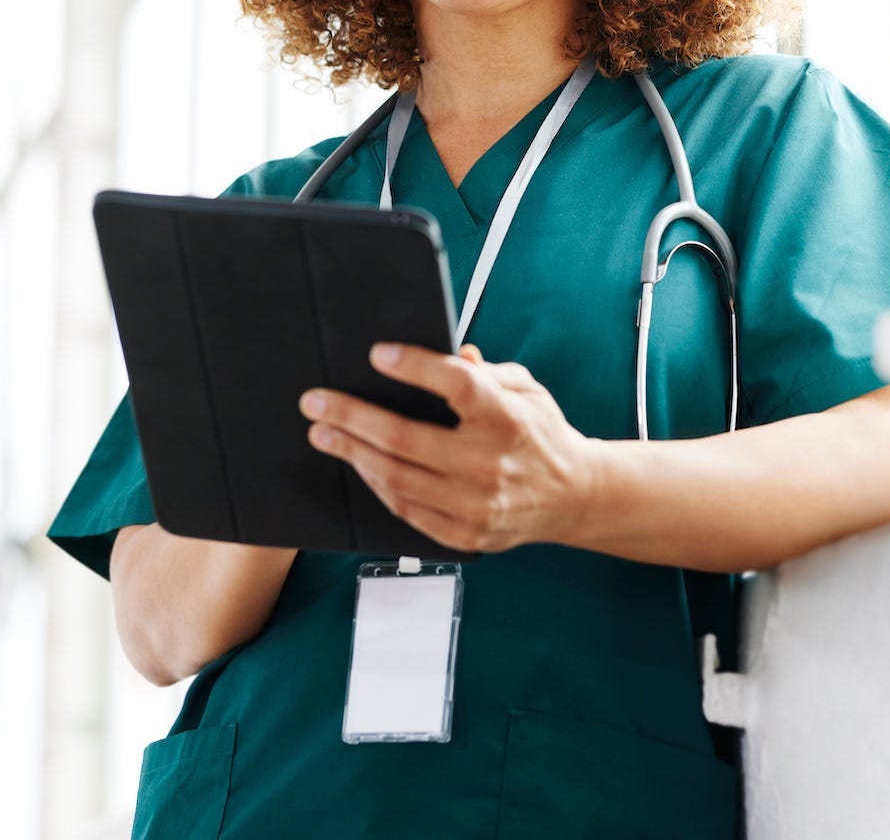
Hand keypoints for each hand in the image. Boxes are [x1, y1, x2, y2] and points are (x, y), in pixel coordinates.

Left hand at [299, 342, 598, 552]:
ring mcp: (476, 504)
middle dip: (351, 416)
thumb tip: (450, 355)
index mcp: (508, 418)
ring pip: (396, 478)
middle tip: (316, 402)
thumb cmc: (542, 434)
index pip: (454, 384)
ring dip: (352, 453)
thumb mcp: (526, 390)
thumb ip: (485, 372)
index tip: (376, 354)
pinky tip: (359, 464)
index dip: (413, 367)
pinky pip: (406, 510)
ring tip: (324, 433)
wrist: (573, 496)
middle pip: (405, 438)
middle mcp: (490, 463)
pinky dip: (377, 485)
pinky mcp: (465, 534)